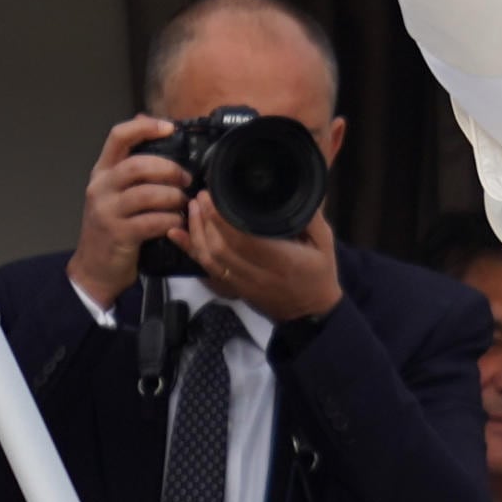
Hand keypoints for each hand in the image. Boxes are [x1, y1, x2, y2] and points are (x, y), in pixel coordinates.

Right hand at [67, 114, 188, 310]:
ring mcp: (107, 212)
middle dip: (169, 169)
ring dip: (173, 197)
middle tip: (186, 179)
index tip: (169, 127)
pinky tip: (178, 222)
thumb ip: (131, 165)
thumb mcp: (116, 192)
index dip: (145, 127)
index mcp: (102, 172)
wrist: (95, 268)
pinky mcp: (119, 234)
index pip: (118, 137)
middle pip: (137, 165)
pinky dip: (171, 220)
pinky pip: (152, 221)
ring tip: (183, 203)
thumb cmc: (113, 226)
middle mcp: (101, 188)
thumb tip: (148, 123)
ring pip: (147, 194)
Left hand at [180, 195, 341, 324]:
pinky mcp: (233, 287)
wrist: (311, 313)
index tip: (214, 195)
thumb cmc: (319, 274)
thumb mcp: (324, 242)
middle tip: (201, 195)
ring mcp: (242, 284)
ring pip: (209, 258)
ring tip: (192, 207)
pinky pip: (206, 268)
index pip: (244, 239)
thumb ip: (310, 217)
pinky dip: (189, 249)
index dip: (223, 218)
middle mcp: (258, 275)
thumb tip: (294, 188)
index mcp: (282, 261)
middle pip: (220, 248)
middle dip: (206, 219)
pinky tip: (177, 234)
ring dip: (196, 231)